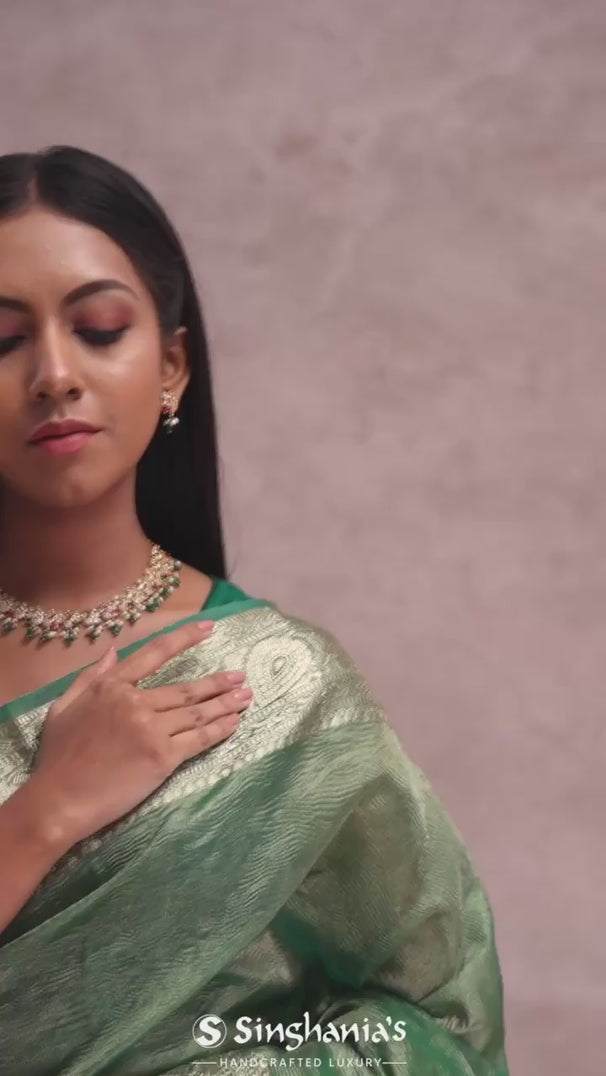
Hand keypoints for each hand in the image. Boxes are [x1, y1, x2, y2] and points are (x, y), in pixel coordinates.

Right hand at [27, 620, 250, 850]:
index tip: (208, 629)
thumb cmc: (58, 757)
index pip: (154, 653)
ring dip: (225, 704)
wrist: (59, 800)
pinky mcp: (162, 757)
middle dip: (217, 682)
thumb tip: (112, 651)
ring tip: (246, 697)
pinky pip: (198, 739)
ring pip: (196, 713)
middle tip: (240, 677)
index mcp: (110, 686)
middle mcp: (134, 702)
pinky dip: (220, 730)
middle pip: (185, 689)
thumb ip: (90, 677)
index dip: (184, 638)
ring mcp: (151, 729)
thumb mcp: (63, 707)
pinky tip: (234, 723)